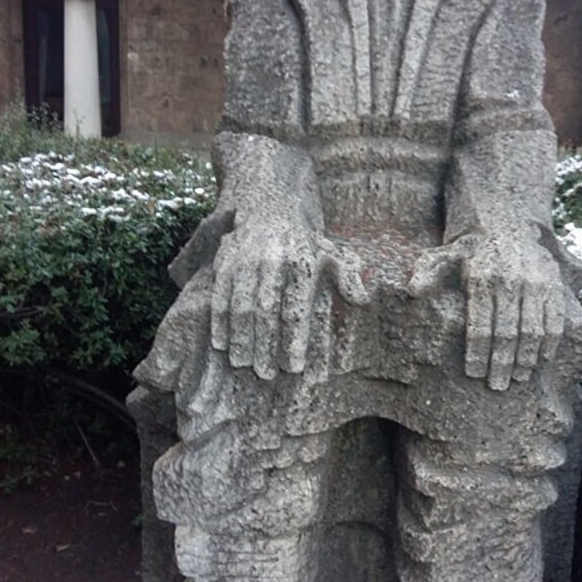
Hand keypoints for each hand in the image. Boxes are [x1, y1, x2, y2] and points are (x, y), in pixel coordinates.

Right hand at [210, 223, 368, 379]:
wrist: (271, 207)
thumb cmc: (305, 243)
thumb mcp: (331, 254)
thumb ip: (346, 278)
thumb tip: (361, 299)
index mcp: (300, 264)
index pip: (296, 310)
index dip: (294, 340)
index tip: (294, 367)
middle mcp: (272, 262)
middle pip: (267, 312)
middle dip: (266, 345)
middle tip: (266, 374)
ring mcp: (246, 262)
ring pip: (240, 306)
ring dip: (240, 338)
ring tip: (243, 364)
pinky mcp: (225, 263)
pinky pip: (220, 296)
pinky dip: (219, 322)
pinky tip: (221, 344)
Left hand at [407, 232, 564, 390]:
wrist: (508, 224)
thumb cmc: (471, 249)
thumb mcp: (445, 255)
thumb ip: (428, 273)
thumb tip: (412, 291)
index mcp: (480, 277)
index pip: (479, 324)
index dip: (477, 352)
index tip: (474, 374)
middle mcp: (509, 280)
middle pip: (505, 332)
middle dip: (501, 363)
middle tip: (496, 386)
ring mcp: (535, 283)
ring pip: (531, 330)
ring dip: (525, 358)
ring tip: (518, 379)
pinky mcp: (553, 285)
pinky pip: (554, 320)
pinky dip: (549, 344)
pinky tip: (540, 362)